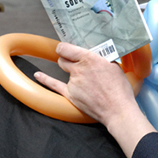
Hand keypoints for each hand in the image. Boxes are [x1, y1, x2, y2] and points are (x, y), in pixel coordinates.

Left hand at [35, 43, 156, 157]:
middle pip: (63, 58)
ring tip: (77, 73)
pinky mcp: (70, 94)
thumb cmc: (119, 89)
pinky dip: (45, 79)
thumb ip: (101, 59)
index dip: (64, 47)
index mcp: (90, 59)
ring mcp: (73, 82)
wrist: (117, 110)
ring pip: (63, 70)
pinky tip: (38, 75)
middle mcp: (78, 69)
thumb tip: (95, 55)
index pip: (66, 48)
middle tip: (73, 59)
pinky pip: (54, 84)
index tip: (65, 47)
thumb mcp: (114, 66)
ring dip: (68, 69)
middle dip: (67, 58)